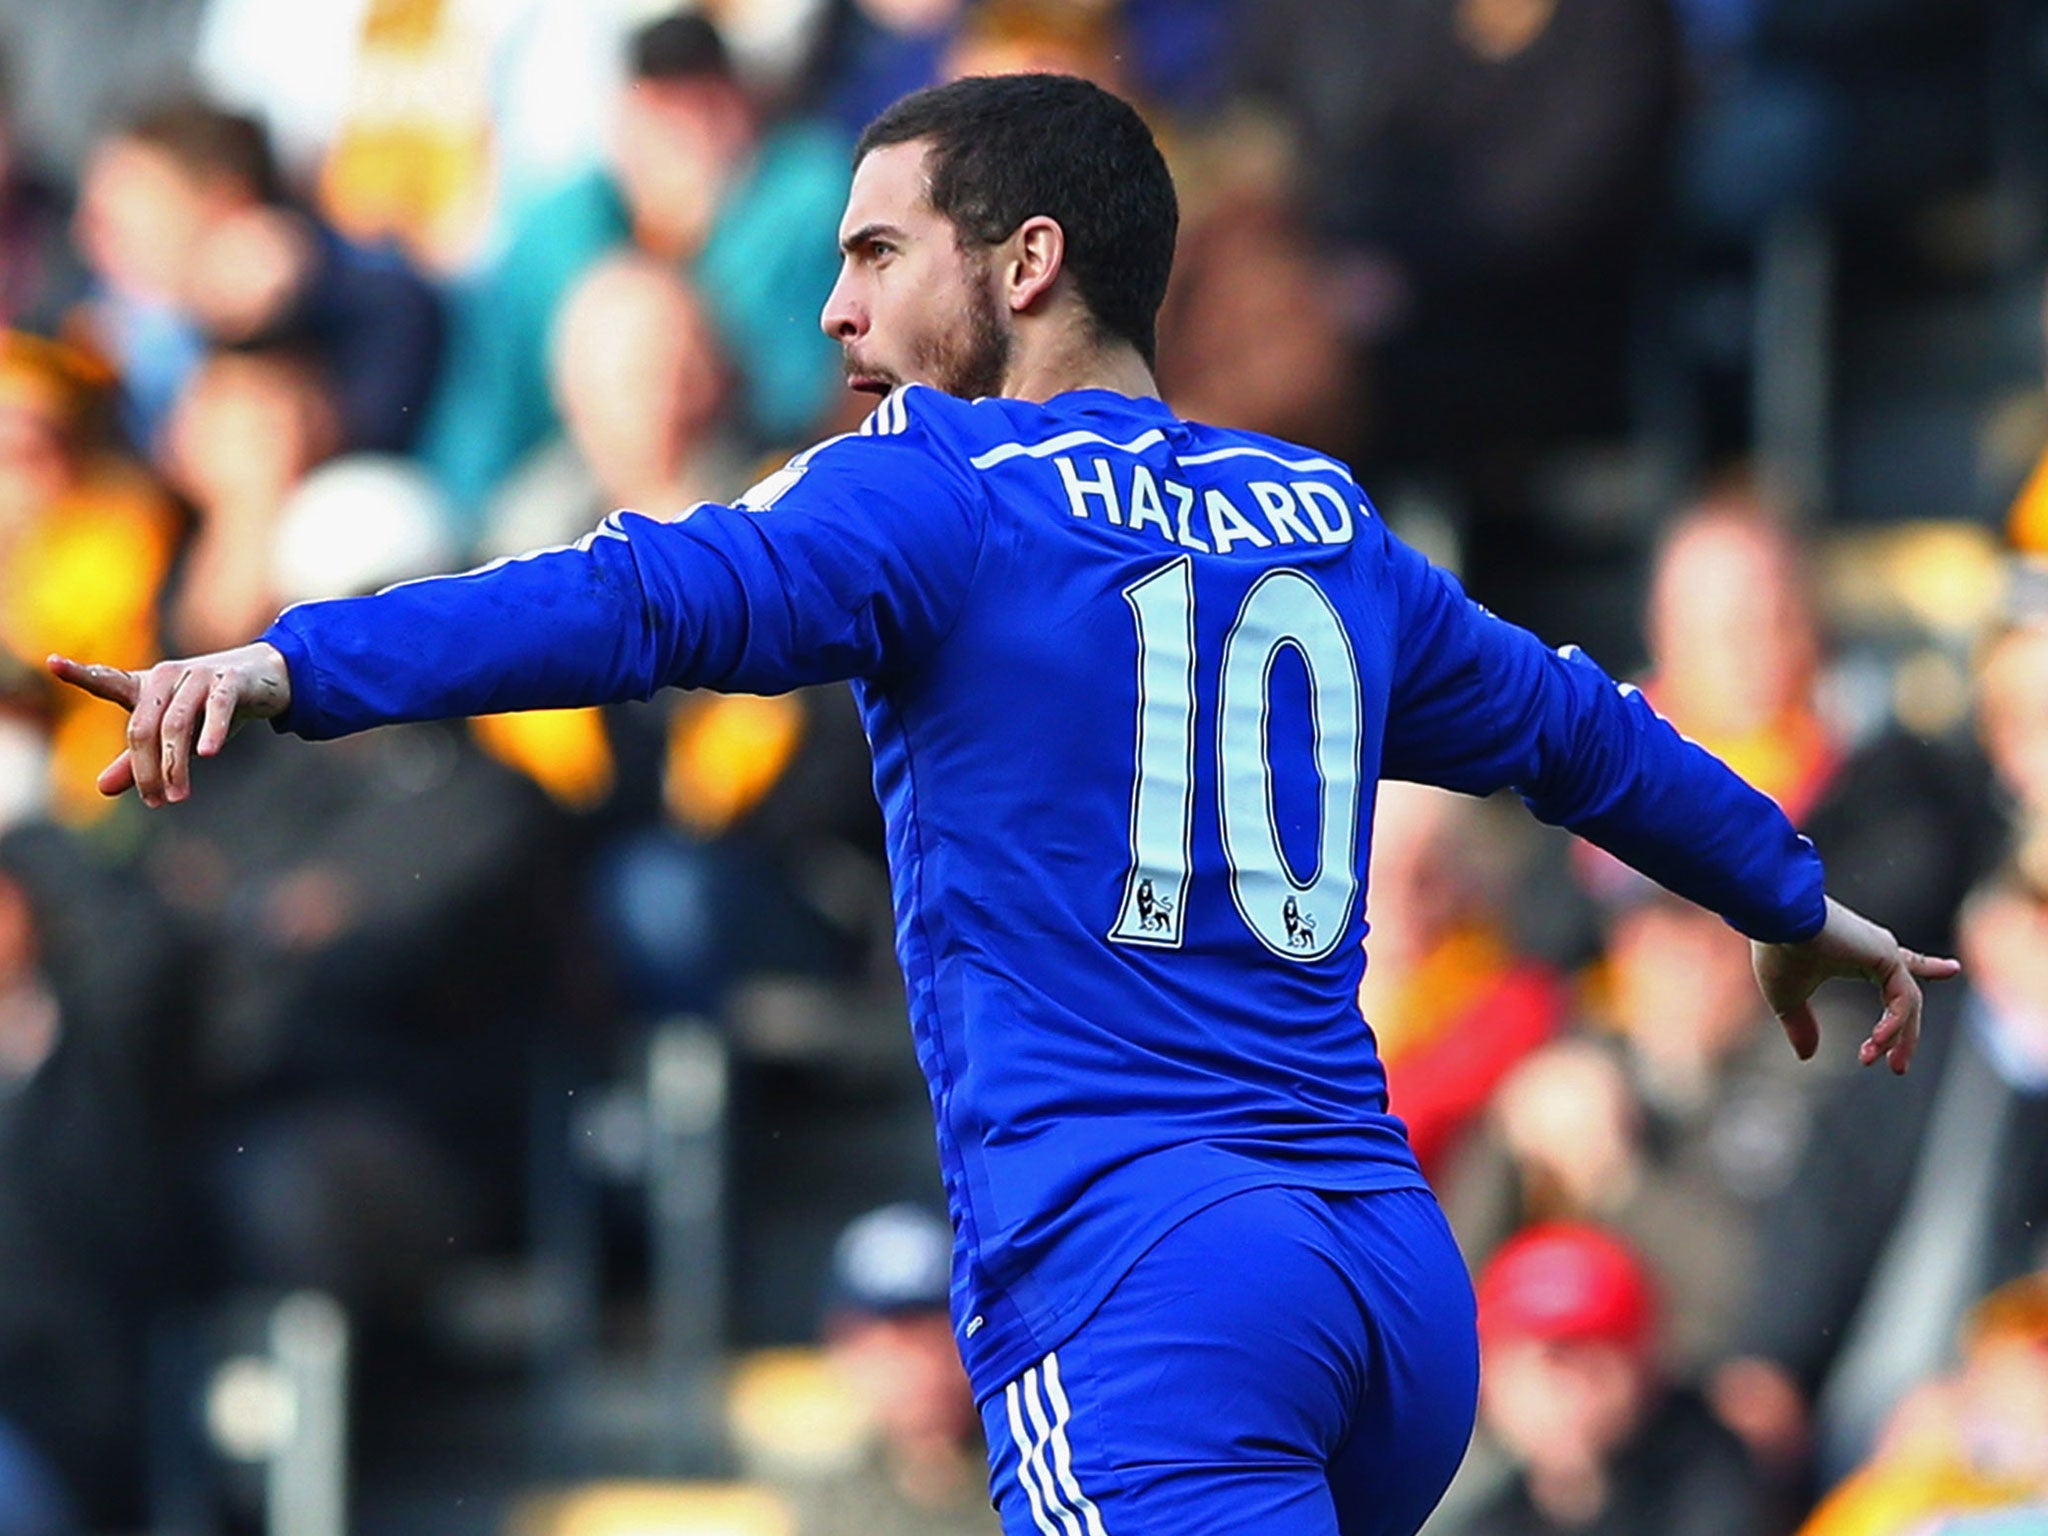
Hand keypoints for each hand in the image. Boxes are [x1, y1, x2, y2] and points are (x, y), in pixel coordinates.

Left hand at [46, 643, 291, 806]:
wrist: (265, 677)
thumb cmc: (209, 706)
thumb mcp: (171, 733)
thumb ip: (136, 759)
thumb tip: (101, 789)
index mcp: (145, 687)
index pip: (107, 680)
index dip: (80, 673)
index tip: (52, 662)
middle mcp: (166, 677)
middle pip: (143, 727)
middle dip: (146, 769)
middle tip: (154, 802)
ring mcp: (199, 676)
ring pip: (176, 724)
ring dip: (175, 764)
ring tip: (177, 796)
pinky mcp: (230, 681)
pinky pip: (217, 708)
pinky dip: (212, 731)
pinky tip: (208, 753)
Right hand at [1751, 896, 1960, 1072]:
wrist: (1774, 919)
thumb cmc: (1777, 951)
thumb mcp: (1787, 998)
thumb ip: (1800, 1025)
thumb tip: (1807, 1056)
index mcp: (1857, 954)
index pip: (1898, 968)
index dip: (1928, 968)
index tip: (1953, 968)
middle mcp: (1877, 950)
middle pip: (1906, 998)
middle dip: (1904, 1034)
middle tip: (1898, 1067)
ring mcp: (1885, 951)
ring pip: (1908, 1003)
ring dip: (1897, 1038)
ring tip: (1884, 1063)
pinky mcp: (1887, 956)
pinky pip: (1903, 1000)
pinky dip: (1893, 1025)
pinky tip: (1876, 1041)